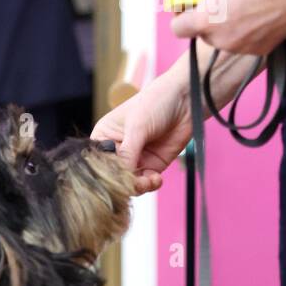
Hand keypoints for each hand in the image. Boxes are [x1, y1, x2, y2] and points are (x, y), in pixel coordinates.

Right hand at [90, 72, 191, 194]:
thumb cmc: (156, 101)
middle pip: (112, 176)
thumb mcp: (137, 126)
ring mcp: (134, 159)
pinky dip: (150, 185)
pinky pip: (145, 183)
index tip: (116, 179)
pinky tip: (156, 178)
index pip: (98, 162)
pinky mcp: (151, 165)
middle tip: (135, 183)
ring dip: (139, 186)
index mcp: (104, 137)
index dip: (105, 173)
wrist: (187, 99)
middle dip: (123, 182)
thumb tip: (121, 177)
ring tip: (149, 179)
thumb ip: (127, 153)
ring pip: (129, 184)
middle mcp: (117, 150)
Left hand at [170, 0, 285, 55]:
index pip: (178, 29)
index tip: (189, 8)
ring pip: (225, 37)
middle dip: (209, 18)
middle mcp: (219, 39)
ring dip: (230, 23)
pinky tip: (262, 12)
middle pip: (204, 32)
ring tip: (249, 1)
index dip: (181, 17)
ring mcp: (239, 47)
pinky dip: (249, 30)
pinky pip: (245, 41)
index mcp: (206, 19)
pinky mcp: (258, 51)